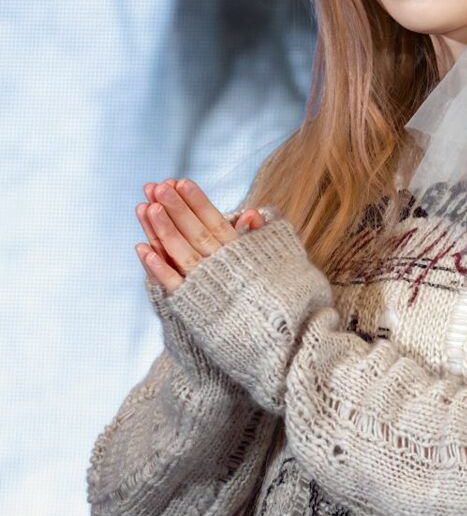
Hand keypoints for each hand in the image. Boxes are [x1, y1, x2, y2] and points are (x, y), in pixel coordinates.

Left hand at [134, 178, 267, 294]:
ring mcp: (205, 285)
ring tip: (145, 207)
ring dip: (162, 231)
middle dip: (175, 208)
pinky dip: (157, 267)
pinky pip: (173, 284)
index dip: (198, 201)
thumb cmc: (274, 291)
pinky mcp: (192, 305)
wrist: (271, 334)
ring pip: (181, 253)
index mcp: (239, 252)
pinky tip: (142, 248)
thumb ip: (259, 235)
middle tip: (157, 186)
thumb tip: (252, 212)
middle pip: (195, 232)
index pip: (215, 220)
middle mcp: (221, 266)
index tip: (182, 181)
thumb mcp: (275, 257)